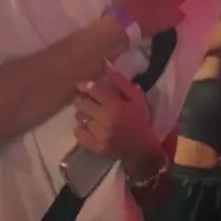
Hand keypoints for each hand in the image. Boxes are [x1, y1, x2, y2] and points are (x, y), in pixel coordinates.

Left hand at [74, 65, 163, 179]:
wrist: (142, 151)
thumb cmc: (140, 122)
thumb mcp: (137, 100)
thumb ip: (122, 84)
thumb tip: (107, 69)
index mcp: (115, 106)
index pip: (94, 90)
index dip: (86, 85)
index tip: (83, 85)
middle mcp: (104, 118)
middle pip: (82, 102)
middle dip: (82, 98)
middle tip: (85, 98)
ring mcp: (97, 133)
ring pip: (79, 116)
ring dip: (82, 112)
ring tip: (89, 113)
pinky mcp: (93, 145)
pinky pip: (78, 132)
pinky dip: (80, 128)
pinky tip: (88, 126)